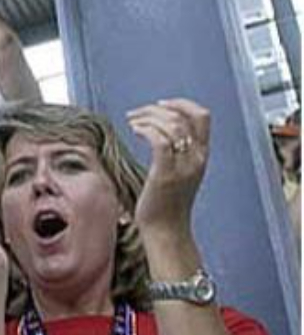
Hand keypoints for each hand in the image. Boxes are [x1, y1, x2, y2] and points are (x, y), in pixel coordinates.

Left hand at [127, 98, 210, 236]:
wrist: (167, 230)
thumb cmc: (167, 203)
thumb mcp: (179, 172)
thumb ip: (177, 153)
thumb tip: (160, 131)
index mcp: (202, 155)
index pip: (202, 117)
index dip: (181, 104)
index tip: (160, 104)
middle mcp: (197, 158)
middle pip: (185, 117)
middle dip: (158, 108)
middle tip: (138, 113)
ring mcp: (183, 166)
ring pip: (171, 126)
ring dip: (147, 117)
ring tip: (132, 121)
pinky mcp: (166, 174)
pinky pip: (159, 140)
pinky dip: (145, 129)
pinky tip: (135, 131)